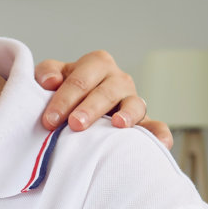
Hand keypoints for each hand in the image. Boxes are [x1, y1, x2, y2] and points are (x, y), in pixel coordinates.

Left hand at [35, 51, 174, 148]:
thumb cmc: (64, 91)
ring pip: (134, 104)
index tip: (49, 120)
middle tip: (75, 124)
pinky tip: (161, 145)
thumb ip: (47, 73)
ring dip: (127, 114)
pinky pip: (156, 126)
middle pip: (105, 92)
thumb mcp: (52, 76)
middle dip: (90, 108)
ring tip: (118, 125)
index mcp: (96, 63)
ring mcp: (133, 100)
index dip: (64, 99)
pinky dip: (160, 134)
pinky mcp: (143, 122)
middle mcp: (118, 79)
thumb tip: (50, 82)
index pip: (80, 80)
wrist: (77, 106)